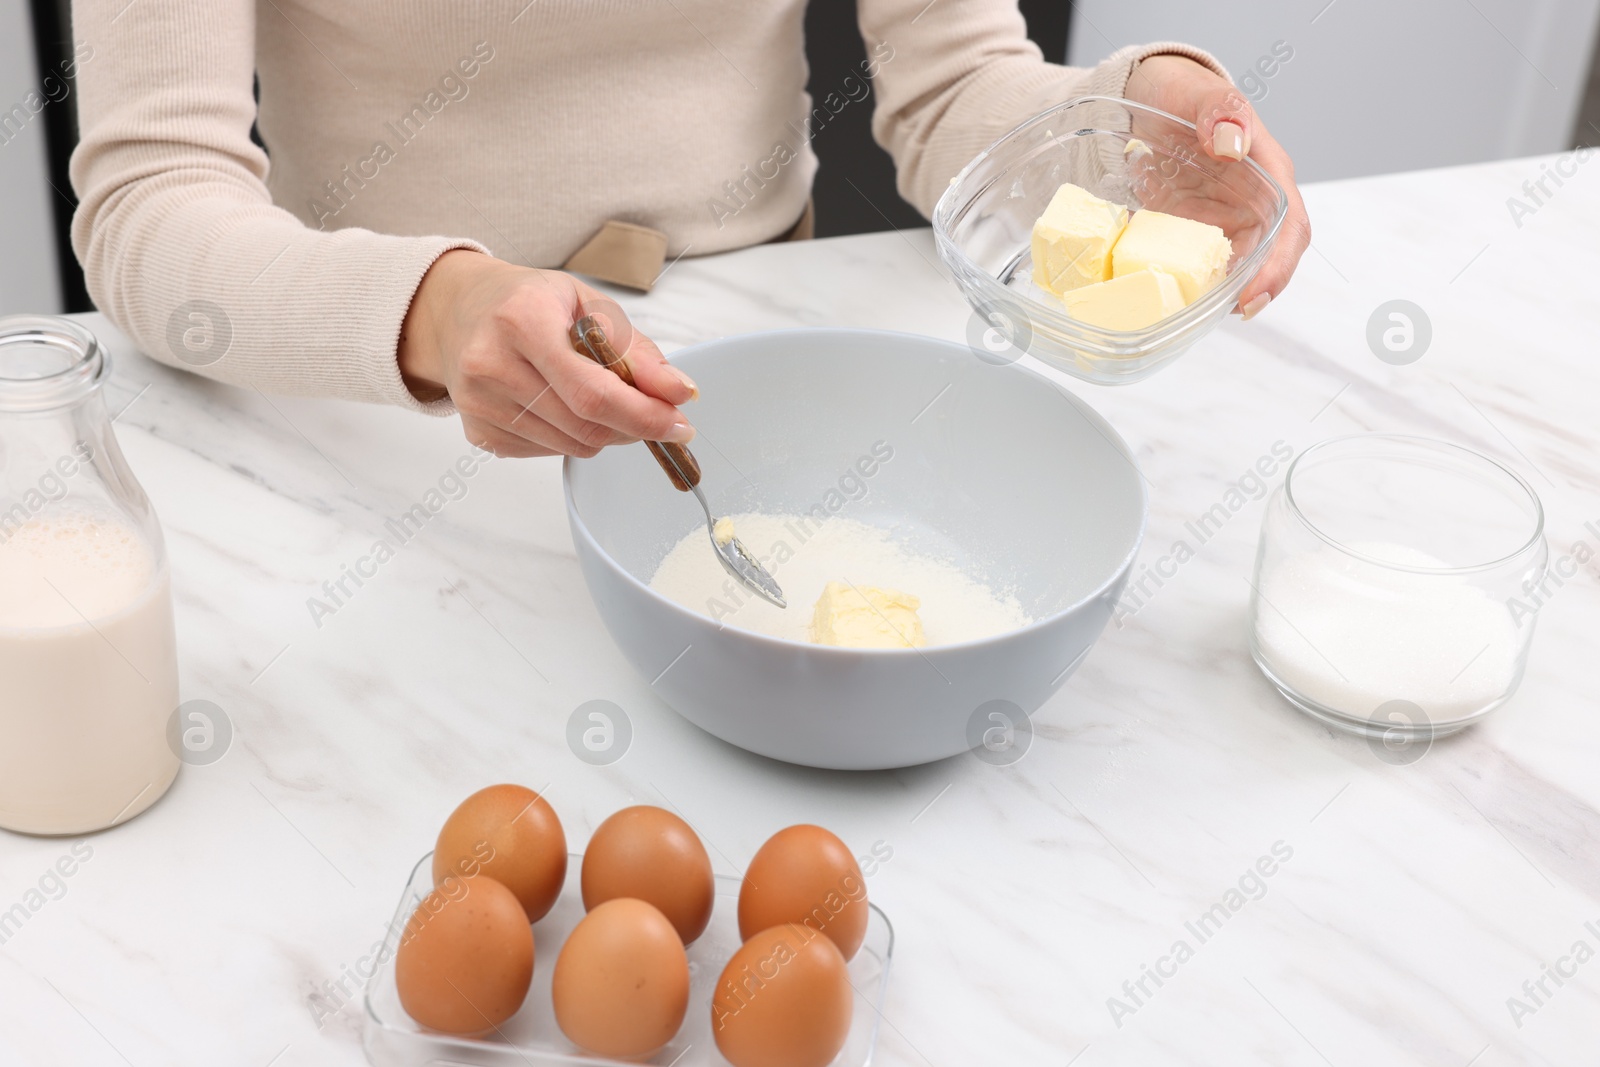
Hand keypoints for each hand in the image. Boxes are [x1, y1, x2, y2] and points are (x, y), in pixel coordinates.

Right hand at [398, 250, 696, 457]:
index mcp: (522, 320)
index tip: (679, 423)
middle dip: (634, 427)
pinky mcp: (479, 433)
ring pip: (573, 445)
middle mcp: (491, 364)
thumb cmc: (529, 302)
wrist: (458, 311)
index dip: (644, 415)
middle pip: (585, 426)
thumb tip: (679, 393)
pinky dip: (571, 435)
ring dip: (604, 431)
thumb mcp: (588, 305)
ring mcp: (480, 405)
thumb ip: (637, 351)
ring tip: (596, 394)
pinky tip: (558, 402)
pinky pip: (549, 452)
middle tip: (658, 416)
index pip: (593, 392)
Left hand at [1123, 54, 1310, 319]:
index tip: (1255, 293)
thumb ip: (1219, 112)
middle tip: (1234, 313)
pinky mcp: (1192, 228)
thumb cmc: (1181, 92)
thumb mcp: (1199, 92)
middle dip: (1257, 289)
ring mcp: (1221, 218)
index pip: (1290, 226)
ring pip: (1236, 265)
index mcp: (1266, 172)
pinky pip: (1197, 261)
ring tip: (1199, 312)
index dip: (1278, 264)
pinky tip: (1171, 295)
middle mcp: (1250, 202)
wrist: (1146, 96)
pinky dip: (1189, 280)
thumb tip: (1232, 144)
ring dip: (1223, 291)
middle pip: (1271, 255)